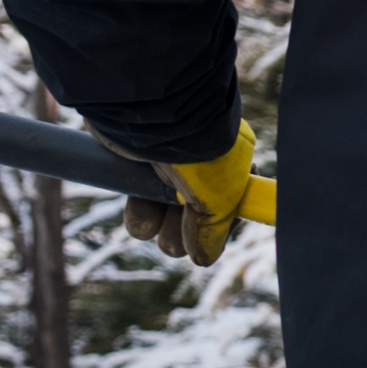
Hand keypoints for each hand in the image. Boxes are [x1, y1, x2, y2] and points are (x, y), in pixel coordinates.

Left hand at [98, 121, 256, 264]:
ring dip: (154, 224)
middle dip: (181, 231)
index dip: (221, 228)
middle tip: (175, 229)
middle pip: (192, 220)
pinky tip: (136, 201)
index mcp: (229, 166)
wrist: (148, 108)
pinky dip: (136, 210)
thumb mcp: (218, 194)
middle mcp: (199, 168)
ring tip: (147, 213)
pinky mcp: (136, 165)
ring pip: (161, 217)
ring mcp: (166, 166)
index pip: (230, 210)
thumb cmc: (195, 148)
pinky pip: (137, 202)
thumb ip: (215, 228)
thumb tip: (203, 259)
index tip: (211, 238)